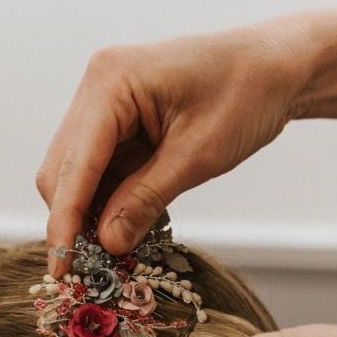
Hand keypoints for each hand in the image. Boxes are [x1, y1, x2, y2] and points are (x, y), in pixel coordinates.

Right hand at [37, 17, 315, 274]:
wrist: (275, 67)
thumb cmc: (247, 94)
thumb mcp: (198, 156)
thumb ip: (146, 200)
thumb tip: (106, 243)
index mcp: (111, 82)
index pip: (74, 166)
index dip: (65, 223)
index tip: (61, 269)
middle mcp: (97, 87)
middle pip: (62, 172)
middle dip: (73, 221)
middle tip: (93, 269)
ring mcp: (104, 103)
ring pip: (75, 175)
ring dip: (90, 214)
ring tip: (116, 250)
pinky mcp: (117, 121)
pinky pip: (98, 171)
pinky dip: (107, 202)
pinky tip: (127, 225)